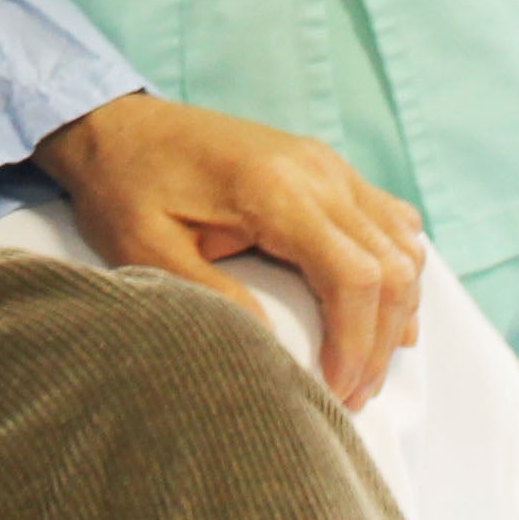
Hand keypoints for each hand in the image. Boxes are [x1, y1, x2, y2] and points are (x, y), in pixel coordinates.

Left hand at [33, 92, 426, 408]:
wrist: (115, 125)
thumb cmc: (125, 186)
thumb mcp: (148, 249)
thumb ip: (213, 298)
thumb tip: (273, 352)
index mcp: (276, 190)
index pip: (354, 276)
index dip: (355, 344)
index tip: (336, 392)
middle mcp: (317, 171)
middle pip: (392, 267)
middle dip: (378, 341)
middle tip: (351, 394)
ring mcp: (328, 164)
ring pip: (403, 244)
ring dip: (395, 309)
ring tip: (363, 365)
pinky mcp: (325, 167)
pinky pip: (390, 220)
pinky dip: (397, 268)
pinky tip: (379, 310)